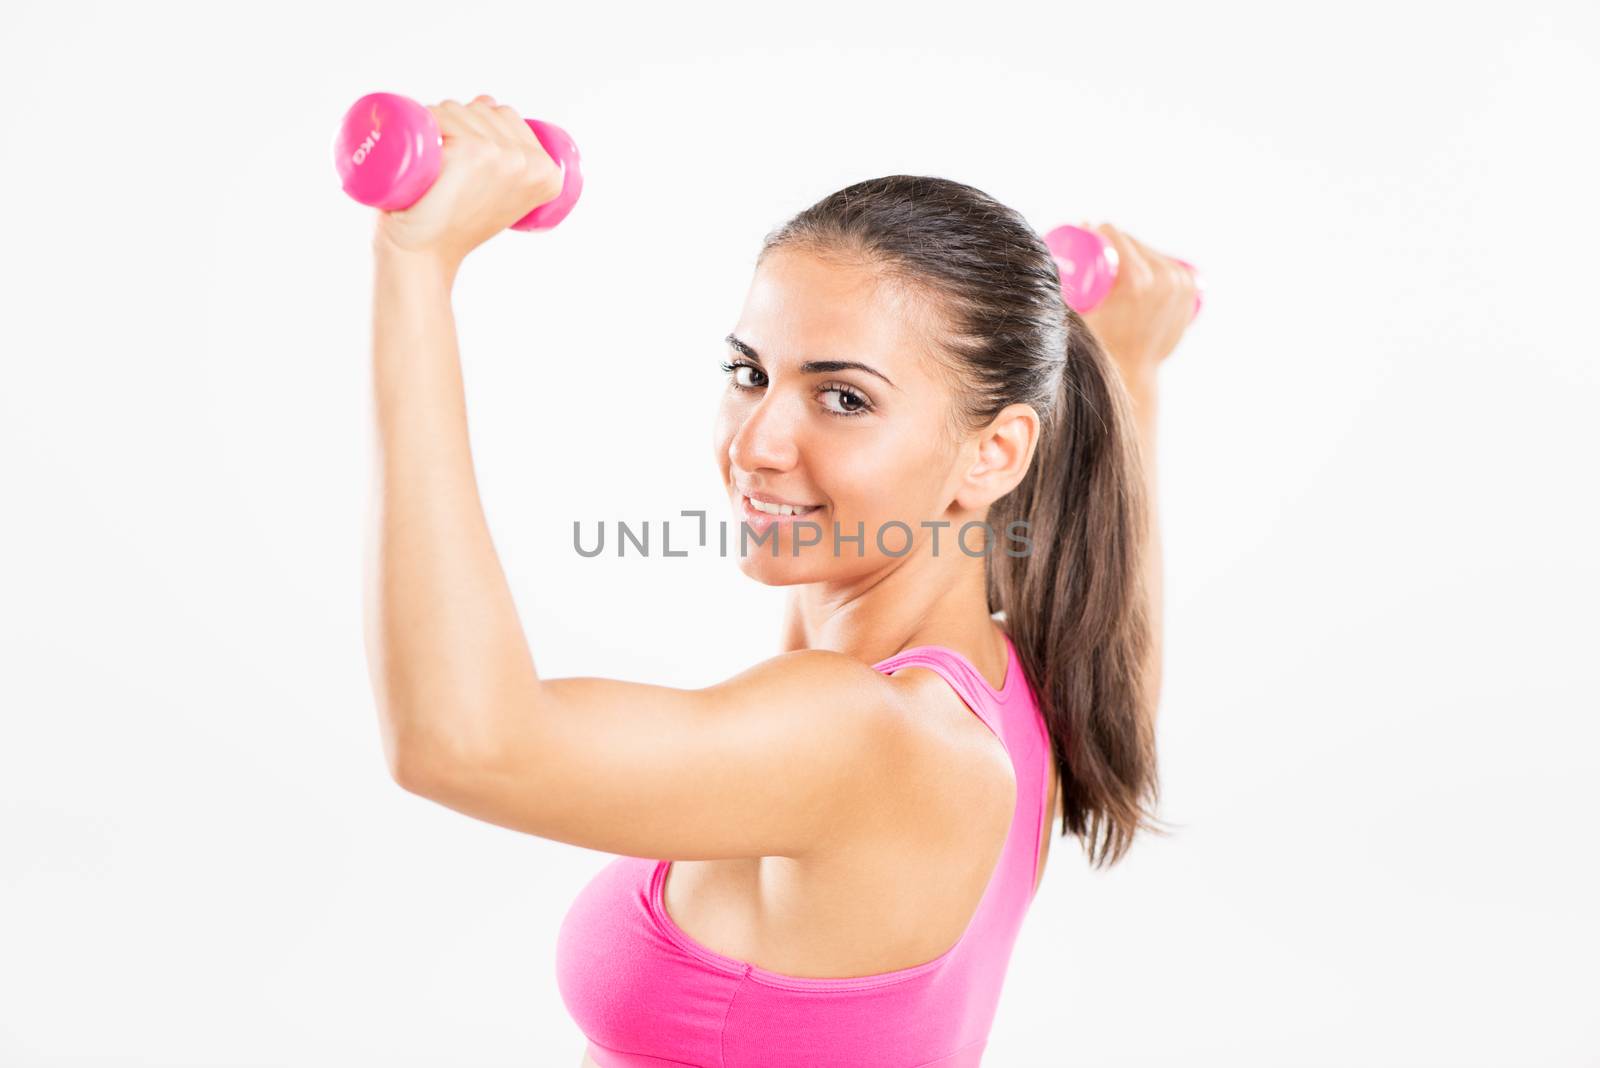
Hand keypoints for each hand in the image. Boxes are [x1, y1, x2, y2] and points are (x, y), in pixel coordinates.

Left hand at [371, 95, 563, 269]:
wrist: (423, 255)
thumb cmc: (454, 222)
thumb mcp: (493, 188)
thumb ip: (501, 148)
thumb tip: (486, 101)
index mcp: (548, 172)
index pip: (508, 116)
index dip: (480, 125)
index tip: (466, 156)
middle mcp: (528, 162)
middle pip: (483, 110)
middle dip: (456, 121)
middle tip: (443, 164)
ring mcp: (498, 155)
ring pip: (456, 109)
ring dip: (434, 122)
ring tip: (431, 162)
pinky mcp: (467, 152)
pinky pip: (438, 116)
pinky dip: (422, 122)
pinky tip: (421, 148)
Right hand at [1078, 222, 1197, 394]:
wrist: (1133, 371)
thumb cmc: (1099, 344)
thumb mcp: (1077, 313)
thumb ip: (1062, 290)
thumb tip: (1046, 258)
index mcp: (1137, 279)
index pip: (1114, 235)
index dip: (1097, 232)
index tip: (1086, 236)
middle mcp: (1164, 277)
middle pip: (1134, 242)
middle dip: (1114, 243)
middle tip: (1097, 253)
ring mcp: (1181, 283)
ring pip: (1152, 251)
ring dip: (1135, 251)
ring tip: (1117, 264)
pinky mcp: (1190, 289)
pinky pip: (1169, 263)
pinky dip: (1156, 262)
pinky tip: (1144, 266)